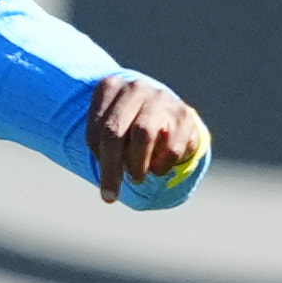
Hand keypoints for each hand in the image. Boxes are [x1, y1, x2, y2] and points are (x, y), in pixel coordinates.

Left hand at [86, 76, 207, 198]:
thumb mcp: (109, 131)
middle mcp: (135, 87)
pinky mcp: (184, 114)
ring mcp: (161, 98)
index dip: (98, 156)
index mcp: (110, 87)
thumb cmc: (128, 126)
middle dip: (111, 168)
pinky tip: (157, 166)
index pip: (97, 129)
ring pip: (143, 135)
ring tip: (137, 177)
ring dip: (137, 165)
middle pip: (115, 132)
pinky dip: (161, 166)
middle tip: (110, 195)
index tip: (102, 173)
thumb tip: (110, 182)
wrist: (164, 112)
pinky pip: (171, 148)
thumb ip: (104, 148)